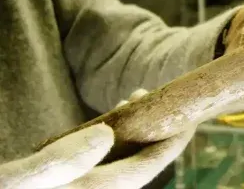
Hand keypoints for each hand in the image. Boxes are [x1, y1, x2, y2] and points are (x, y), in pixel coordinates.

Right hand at [0, 90, 193, 188]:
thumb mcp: (21, 180)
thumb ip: (62, 161)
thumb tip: (106, 135)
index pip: (148, 167)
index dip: (173, 142)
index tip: (191, 118)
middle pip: (140, 160)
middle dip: (154, 128)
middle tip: (151, 94)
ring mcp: (87, 185)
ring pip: (123, 157)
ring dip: (133, 128)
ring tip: (132, 99)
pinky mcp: (75, 181)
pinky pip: (105, 158)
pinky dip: (112, 136)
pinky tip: (108, 121)